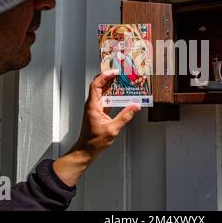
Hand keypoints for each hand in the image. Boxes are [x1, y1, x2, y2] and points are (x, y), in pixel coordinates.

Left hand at [53, 70, 140, 186]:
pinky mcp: (98, 112)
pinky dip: (113, 95)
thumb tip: (135, 106)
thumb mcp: (112, 129)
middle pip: (99, 85)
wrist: (86, 150)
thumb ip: (125, 116)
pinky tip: (121, 95)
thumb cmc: (94, 141)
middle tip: (120, 73)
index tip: (115, 72)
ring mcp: (95, 108)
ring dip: (111, 86)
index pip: (96, 85)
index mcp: (93, 106)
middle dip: (109, 77)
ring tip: (122, 82)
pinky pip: (105, 99)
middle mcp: (92, 104)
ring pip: (102, 91)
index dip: (105, 76)